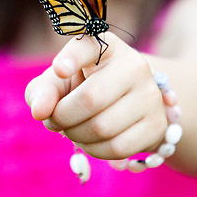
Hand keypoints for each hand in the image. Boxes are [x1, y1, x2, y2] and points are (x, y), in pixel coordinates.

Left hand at [24, 32, 166, 159]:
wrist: (123, 103)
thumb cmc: (81, 86)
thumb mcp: (57, 82)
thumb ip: (42, 90)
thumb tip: (40, 111)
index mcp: (106, 46)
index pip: (89, 46)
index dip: (72, 58)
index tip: (59, 69)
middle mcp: (134, 65)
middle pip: (90, 98)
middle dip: (62, 116)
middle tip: (54, 120)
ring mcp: (150, 95)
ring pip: (103, 127)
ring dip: (76, 135)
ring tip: (71, 130)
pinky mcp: (157, 125)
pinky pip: (118, 147)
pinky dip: (94, 150)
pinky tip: (89, 141)